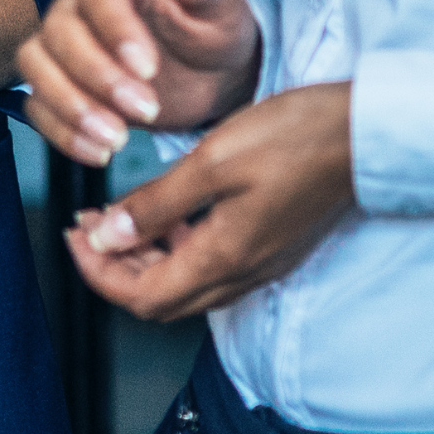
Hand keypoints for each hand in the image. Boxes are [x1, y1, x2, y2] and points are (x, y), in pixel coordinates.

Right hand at [17, 0, 260, 163]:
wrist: (209, 70)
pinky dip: (61, 132)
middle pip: (59, 28)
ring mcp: (62, 40)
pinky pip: (37, 103)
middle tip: (146, 109)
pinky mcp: (59, 81)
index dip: (115, 28)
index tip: (149, 68)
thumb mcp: (219, 4)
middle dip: (97, 75)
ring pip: (35, 63)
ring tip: (116, 138)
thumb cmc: (212, 27)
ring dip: (70, 105)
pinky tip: (99, 152)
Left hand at [66, 83, 353, 321]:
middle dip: (114, 269)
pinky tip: (165, 211)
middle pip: (160, 298)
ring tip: (115, 216)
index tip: (72, 236)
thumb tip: (108, 238)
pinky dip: (176, 247)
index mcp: (223, 257)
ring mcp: (258, 262)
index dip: (98, 273)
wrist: (361, 135)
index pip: (142, 296)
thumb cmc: (290, 137)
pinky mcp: (270, 245)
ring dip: (144, 257)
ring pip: (185, 284)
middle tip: (86, 226)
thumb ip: (158, 204)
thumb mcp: (213, 161)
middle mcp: (241, 273)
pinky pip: (210, 265)